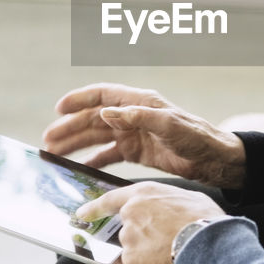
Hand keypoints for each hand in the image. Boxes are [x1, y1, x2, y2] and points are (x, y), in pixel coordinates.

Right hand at [43, 83, 245, 188]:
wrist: (216, 159)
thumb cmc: (197, 137)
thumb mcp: (169, 125)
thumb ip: (138, 117)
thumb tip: (107, 111)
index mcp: (139, 102)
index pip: (102, 95)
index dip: (79, 99)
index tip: (58, 108)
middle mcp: (133, 116)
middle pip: (94, 118)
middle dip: (70, 127)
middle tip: (48, 140)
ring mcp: (134, 134)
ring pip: (97, 137)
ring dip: (76, 144)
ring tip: (55, 153)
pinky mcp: (138, 152)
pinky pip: (109, 154)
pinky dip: (93, 160)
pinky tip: (79, 168)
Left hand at [76, 181, 225, 263]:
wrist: (206, 243)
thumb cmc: (204, 218)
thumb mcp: (187, 197)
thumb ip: (167, 201)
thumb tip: (167, 208)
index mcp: (143, 193)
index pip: (110, 200)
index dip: (94, 207)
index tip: (81, 214)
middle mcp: (130, 213)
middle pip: (127, 229)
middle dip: (142, 236)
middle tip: (164, 241)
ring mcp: (129, 237)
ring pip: (133, 248)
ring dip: (147, 253)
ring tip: (171, 251)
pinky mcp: (131, 259)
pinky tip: (166, 263)